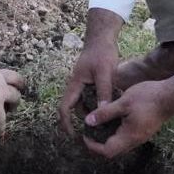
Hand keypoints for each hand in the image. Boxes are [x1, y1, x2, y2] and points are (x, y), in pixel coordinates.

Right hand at [58, 8, 123, 133]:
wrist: (102, 37)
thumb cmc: (102, 52)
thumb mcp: (105, 72)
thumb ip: (104, 91)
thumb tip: (103, 111)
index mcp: (75, 84)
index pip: (64, 108)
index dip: (66, 123)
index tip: (73, 136)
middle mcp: (76, 86)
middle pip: (74, 109)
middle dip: (82, 121)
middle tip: (96, 133)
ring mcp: (82, 84)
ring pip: (83, 104)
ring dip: (91, 113)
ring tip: (105, 123)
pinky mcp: (89, 82)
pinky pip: (90, 98)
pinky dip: (96, 105)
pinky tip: (108, 109)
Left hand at [81, 74, 173, 158]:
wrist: (171, 96)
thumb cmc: (147, 97)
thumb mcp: (123, 102)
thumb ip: (105, 113)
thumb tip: (88, 122)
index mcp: (129, 136)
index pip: (107, 151)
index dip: (93, 146)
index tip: (85, 134)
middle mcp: (135, 140)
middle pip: (113, 150)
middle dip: (98, 143)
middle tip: (89, 131)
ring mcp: (141, 136)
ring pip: (120, 144)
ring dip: (108, 137)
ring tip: (98, 124)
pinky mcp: (144, 130)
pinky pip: (127, 137)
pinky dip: (116, 132)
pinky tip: (112, 119)